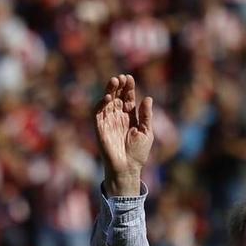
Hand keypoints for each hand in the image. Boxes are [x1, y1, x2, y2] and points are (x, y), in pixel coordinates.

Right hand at [95, 73, 153, 196]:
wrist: (127, 168)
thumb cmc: (138, 152)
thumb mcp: (146, 132)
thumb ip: (146, 116)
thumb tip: (148, 98)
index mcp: (130, 116)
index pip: (127, 98)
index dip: (128, 88)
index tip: (129, 78)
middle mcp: (118, 116)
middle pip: (117, 96)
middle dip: (119, 86)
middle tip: (122, 77)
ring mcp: (108, 121)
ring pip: (107, 101)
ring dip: (109, 90)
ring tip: (114, 81)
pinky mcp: (100, 128)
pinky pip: (98, 113)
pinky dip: (101, 104)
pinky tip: (108, 97)